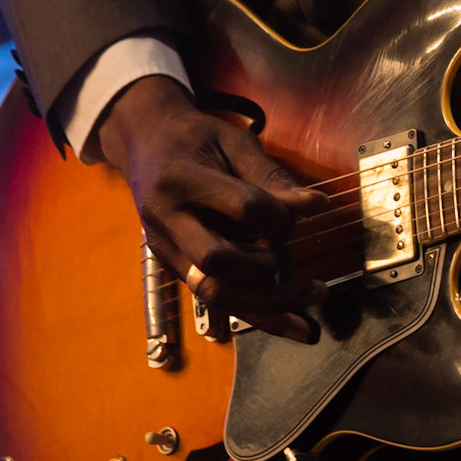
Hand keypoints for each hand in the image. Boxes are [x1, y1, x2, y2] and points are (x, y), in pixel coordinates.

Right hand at [97, 75, 328, 340]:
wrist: (145, 144)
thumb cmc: (195, 137)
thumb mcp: (234, 142)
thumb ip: (270, 176)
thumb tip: (316, 206)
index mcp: (181, 179)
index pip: (241, 208)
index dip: (281, 214)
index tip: (305, 208)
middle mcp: (167, 221)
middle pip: (217, 261)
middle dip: (266, 267)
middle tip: (294, 258)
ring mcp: (166, 250)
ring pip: (214, 293)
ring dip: (267, 304)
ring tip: (312, 303)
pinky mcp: (174, 269)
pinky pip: (215, 300)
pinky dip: (256, 315)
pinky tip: (292, 323)